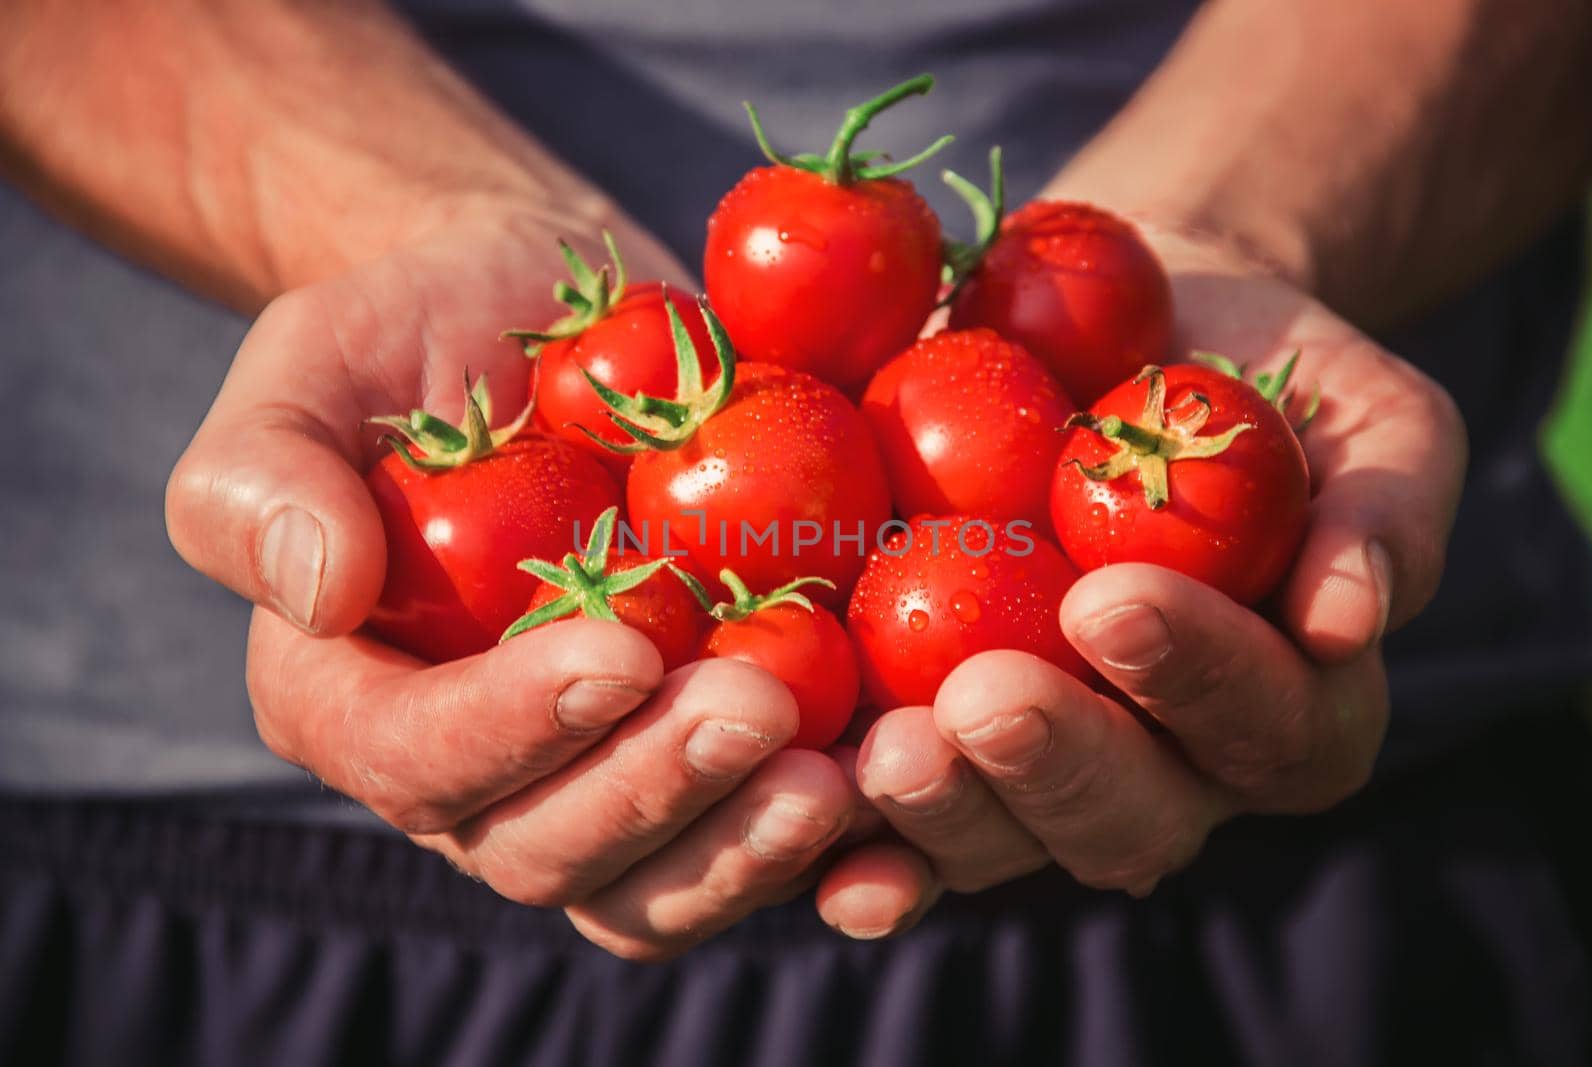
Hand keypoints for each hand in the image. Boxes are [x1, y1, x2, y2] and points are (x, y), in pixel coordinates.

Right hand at [166, 205, 854, 959]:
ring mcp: (604, 774)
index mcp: (360, 700)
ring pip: (658, 883)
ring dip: (746, 844)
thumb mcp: (312, 364)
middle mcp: (483, 770)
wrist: (562, 318)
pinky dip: (831, 848)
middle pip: (550, 851)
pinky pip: (761, 843)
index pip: (417, 760)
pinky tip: (897, 780)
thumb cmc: (422, 333)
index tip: (616, 648)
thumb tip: (321, 594)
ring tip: (837, 767)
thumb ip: (260, 477)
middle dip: (651, 794)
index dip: (510, 728)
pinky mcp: (710, 755)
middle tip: (754, 704)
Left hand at [814, 227, 1467, 936]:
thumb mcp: (1359, 411)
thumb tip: (1349, 620)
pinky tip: (803, 807)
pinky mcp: (933, 744)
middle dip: (1056, 766)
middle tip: (984, 697)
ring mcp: (1038, 771)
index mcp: (1286, 705)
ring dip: (945, 812)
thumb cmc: (1247, 375)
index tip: (1112, 597)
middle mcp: (1167, 770)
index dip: (1198, 678)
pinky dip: (852, 838)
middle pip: (1129, 819)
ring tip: (883, 752)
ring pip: (1003, 840)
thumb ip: (1382, 506)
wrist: (1112, 342)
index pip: (1267, 725)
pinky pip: (895, 821)